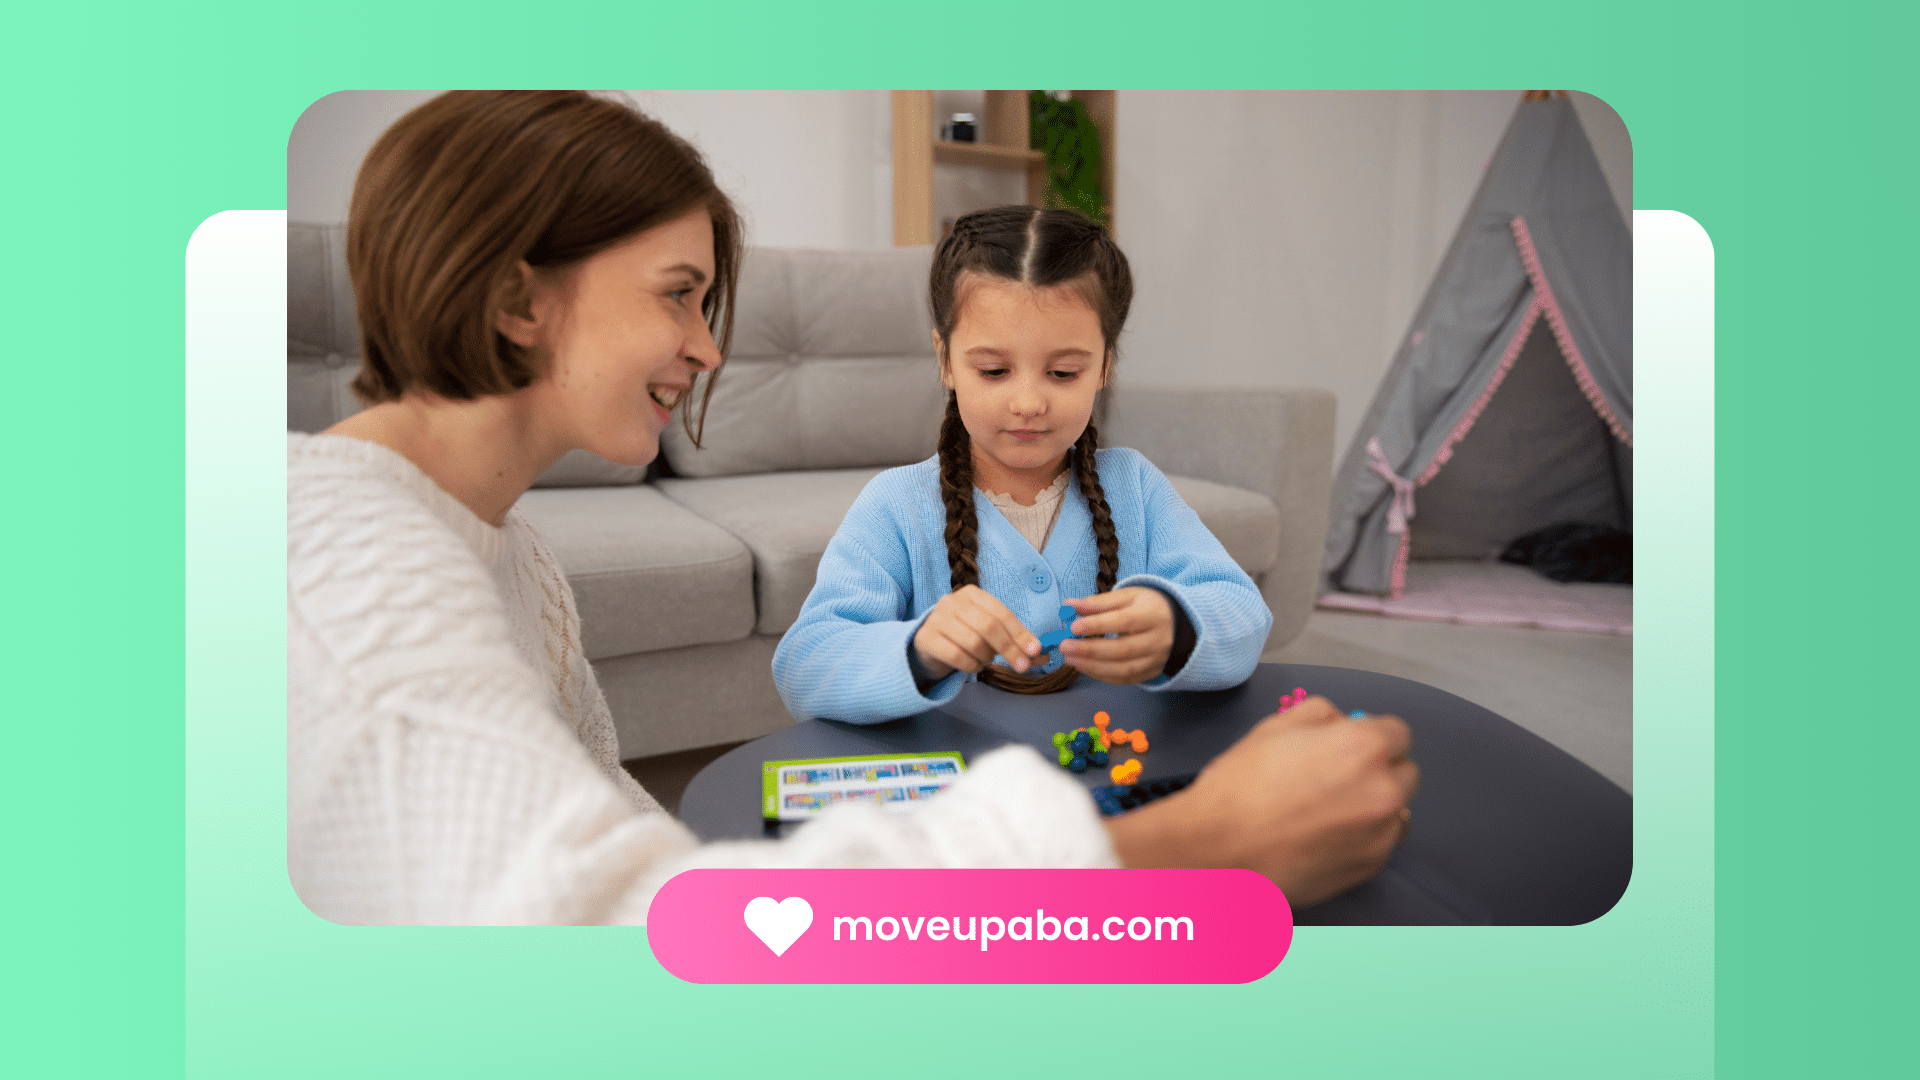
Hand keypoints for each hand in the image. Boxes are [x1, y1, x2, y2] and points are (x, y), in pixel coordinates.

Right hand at [912, 584, 1042, 680]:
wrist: (930, 644)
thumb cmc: (965, 635)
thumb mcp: (989, 632)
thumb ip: (1013, 640)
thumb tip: (1042, 654)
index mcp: (971, 594)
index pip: (1001, 612)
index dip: (1020, 633)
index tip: (1035, 650)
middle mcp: (952, 602)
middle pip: (988, 626)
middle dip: (1009, 648)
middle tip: (1022, 666)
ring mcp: (936, 619)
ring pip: (973, 642)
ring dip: (986, 657)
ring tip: (986, 660)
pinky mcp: (926, 639)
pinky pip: (956, 656)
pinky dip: (971, 665)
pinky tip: (973, 665)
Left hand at [1056, 588, 1173, 683]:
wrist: (1176, 623)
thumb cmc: (1146, 606)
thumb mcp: (1126, 596)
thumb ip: (1098, 602)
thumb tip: (1068, 604)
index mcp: (1152, 615)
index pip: (1124, 622)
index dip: (1098, 625)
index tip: (1074, 626)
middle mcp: (1158, 640)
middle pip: (1122, 649)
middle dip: (1090, 650)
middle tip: (1065, 647)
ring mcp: (1156, 660)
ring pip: (1123, 669)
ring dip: (1092, 666)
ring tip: (1069, 658)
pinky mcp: (1151, 673)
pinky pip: (1124, 679)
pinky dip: (1101, 675)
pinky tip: (1084, 667)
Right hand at [1104, 696, 1418, 907]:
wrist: (1219, 849)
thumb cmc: (1241, 785)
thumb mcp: (1275, 727)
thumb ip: (1321, 715)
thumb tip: (1342, 723)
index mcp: (1364, 747)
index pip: (1398, 733)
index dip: (1372, 735)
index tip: (1351, 745)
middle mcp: (1384, 790)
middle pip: (1405, 772)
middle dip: (1380, 770)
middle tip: (1339, 778)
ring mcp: (1381, 835)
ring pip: (1398, 811)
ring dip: (1377, 805)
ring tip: (1334, 812)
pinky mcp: (1369, 868)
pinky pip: (1382, 844)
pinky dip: (1365, 837)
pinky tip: (1327, 837)